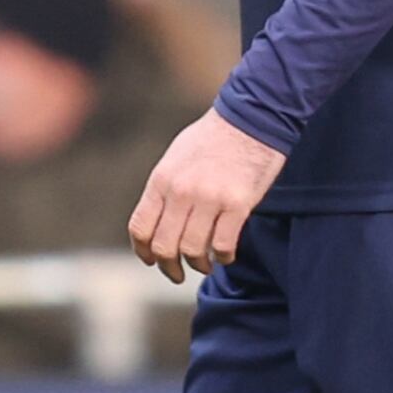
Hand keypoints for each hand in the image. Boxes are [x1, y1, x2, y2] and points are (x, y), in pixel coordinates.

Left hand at [128, 105, 283, 283]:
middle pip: (164, 246)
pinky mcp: (238, 204)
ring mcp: (209, 199)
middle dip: (168, 267)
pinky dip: (223, 257)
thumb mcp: (175, 159)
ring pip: (192, 250)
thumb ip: (165, 190)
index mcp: (161, 181)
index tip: (151, 261)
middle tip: (177, 274)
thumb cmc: (213, 138)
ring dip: (198, 265)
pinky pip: (223, 244)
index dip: (143, 252)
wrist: (251, 118)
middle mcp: (181, 192)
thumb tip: (157, 222)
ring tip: (205, 264)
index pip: (140, 228)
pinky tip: (225, 255)